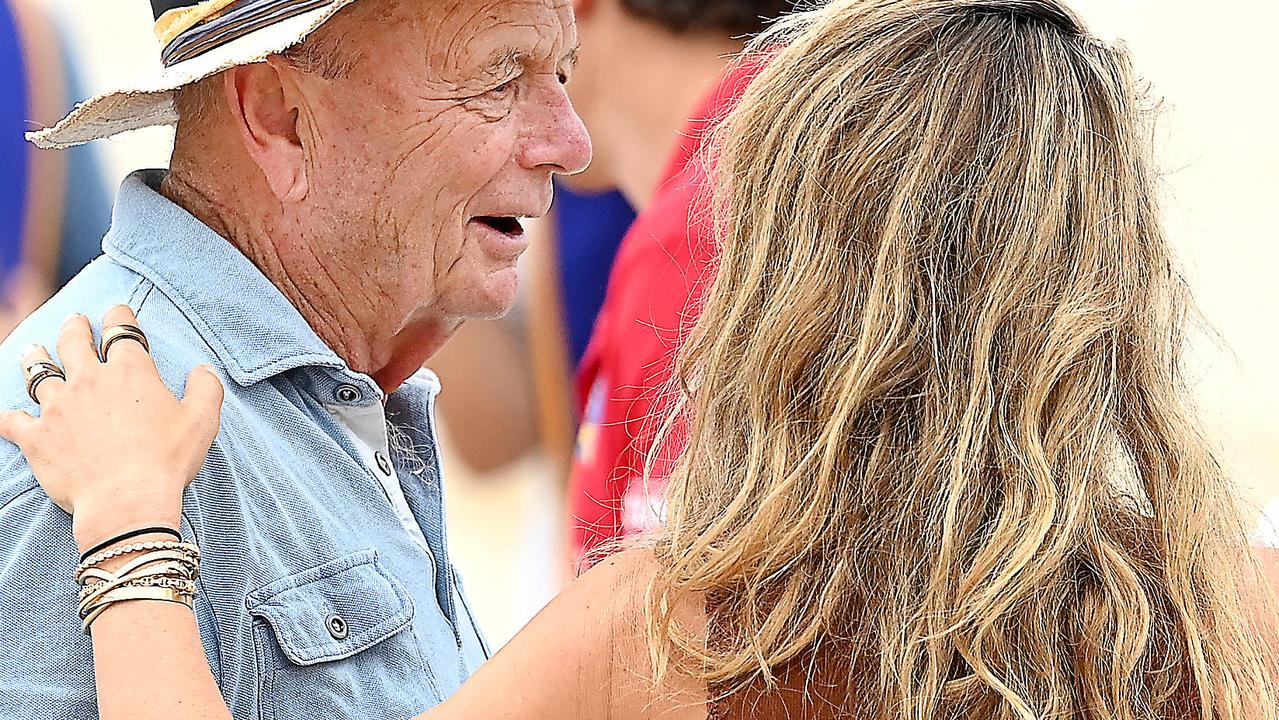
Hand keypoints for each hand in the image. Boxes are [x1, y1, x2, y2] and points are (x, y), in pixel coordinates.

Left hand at [0, 306, 223, 551]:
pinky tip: (4, 415)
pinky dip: (6, 416)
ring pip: (38, 374)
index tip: (117, 311)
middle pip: (73, 342)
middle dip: (74, 327)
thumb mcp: (203, 421)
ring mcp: (58, 408)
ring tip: (33, 351)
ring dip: (35, 360)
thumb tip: (203, 369)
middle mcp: (89, 381)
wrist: (126, 500)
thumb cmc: (168, 460)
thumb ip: (206, 388)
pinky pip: (11, 421)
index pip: (121, 330)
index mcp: (130, 371)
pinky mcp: (36, 437)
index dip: (119, 315)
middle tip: (74, 320)